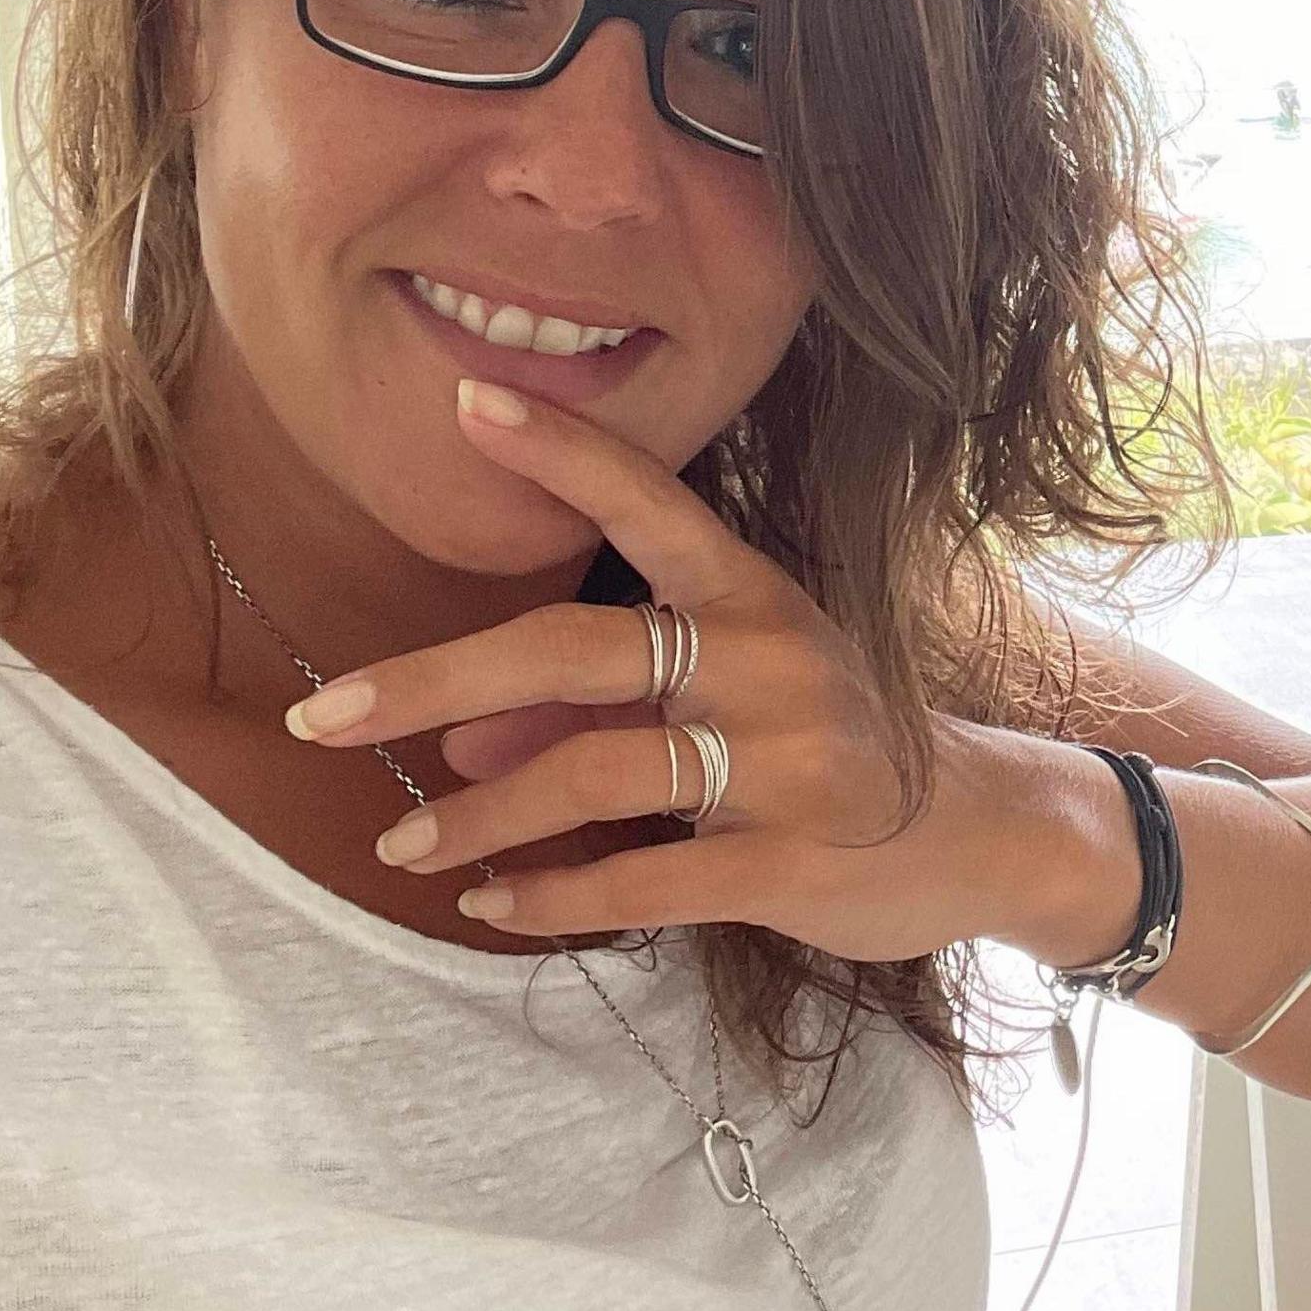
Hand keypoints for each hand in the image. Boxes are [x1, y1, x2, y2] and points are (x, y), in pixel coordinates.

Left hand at [278, 377, 1135, 964]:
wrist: (988, 831)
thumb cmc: (838, 748)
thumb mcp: (730, 703)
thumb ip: (598, 713)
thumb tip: (461, 746)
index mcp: (754, 595)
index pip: (650, 504)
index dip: (561, 451)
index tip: (465, 403)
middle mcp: (768, 658)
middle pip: (573, 650)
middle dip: (434, 681)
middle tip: (322, 717)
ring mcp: (785, 759)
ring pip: (591, 777)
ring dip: (477, 817)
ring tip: (401, 845)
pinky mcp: (790, 858)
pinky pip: (640, 879)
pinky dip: (550, 899)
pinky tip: (491, 907)